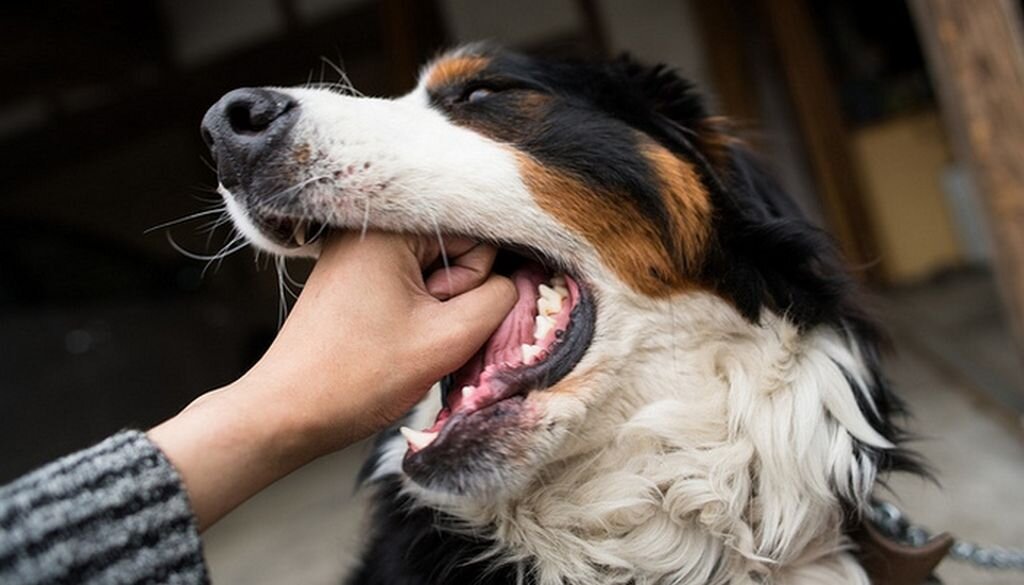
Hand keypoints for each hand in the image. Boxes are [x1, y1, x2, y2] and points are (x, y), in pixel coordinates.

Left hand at [249, 231, 516, 449]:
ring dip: (435, 308)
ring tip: (402, 338)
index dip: (475, 281)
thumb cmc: (359, 377)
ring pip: (435, 271)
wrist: (286, 414)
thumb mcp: (447, 339)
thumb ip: (498, 300)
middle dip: (452, 295)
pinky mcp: (354, 277)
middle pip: (456, 249)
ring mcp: (359, 252)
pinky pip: (410, 283)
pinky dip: (415, 312)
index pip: (477, 234)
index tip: (444, 314)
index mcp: (389, 228)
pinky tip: (393, 338)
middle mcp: (371, 228)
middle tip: (419, 331)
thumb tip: (517, 281)